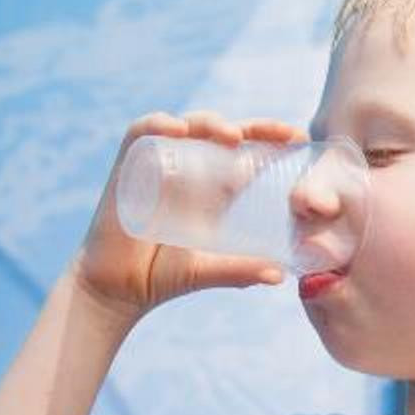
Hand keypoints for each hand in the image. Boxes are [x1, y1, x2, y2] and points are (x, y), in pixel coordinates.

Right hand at [70, 111, 309, 323]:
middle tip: (281, 134)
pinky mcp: (126, 166)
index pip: (242, 150)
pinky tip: (178, 129)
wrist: (116, 291)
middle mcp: (185, 169)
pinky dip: (158, 124)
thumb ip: (240, 270)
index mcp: (209, 186)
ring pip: (187, 126)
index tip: (297, 138)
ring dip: (210, 123)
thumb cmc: (161, 277)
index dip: (268, 138)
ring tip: (233, 136)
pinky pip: (141, 132)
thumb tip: (280, 276)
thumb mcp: (208, 270)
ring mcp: (156, 163)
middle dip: (253, 127)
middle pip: (221, 132)